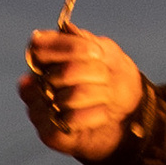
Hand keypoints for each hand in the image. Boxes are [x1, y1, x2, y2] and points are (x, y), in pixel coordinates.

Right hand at [19, 23, 144, 158]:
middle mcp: (35, 84)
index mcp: (43, 60)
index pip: (39, 48)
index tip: (97, 52)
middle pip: (62, 74)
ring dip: (98, 94)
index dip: (67, 48)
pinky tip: (105, 111)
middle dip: (93, 73)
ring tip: (108, 95)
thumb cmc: (112, 78)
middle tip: (108, 76)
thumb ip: (81, 40)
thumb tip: (58, 30)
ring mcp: (39, 110)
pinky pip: (70, 121)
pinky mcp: (49, 133)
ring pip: (68, 98)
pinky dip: (94, 114)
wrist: (130, 114)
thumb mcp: (105, 51)